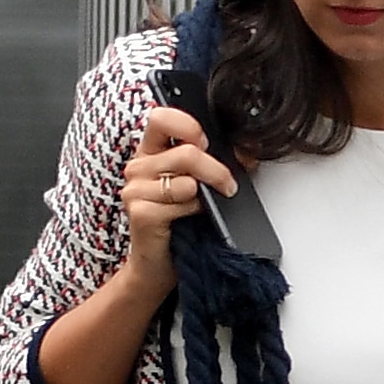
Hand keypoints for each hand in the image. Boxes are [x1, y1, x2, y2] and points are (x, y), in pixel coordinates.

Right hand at [119, 105, 239, 296]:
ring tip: (205, 208)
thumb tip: (248, 150)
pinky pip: (181, 203)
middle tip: (227, 186)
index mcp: (151, 152)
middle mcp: (139, 167)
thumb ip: (217, 162)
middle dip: (217, 170)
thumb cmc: (183, 224)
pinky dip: (194, 212)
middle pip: (187, 152)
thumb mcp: (202, 186)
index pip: (161, 117)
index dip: (187, 125)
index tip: (206, 142)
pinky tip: (188, 220)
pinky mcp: (139, 212)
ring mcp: (135, 189)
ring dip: (207, 195)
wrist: (162, 265)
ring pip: (186, 179)